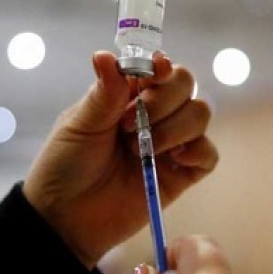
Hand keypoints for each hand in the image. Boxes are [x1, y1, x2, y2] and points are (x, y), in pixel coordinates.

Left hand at [23, 51, 216, 267]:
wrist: (65, 219)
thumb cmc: (64, 167)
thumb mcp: (79, 126)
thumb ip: (103, 94)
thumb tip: (105, 54)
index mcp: (127, 94)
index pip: (160, 66)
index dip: (162, 65)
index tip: (155, 71)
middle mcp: (154, 114)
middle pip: (186, 85)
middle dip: (163, 101)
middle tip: (128, 125)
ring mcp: (170, 144)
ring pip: (200, 114)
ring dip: (173, 128)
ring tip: (138, 149)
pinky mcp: (180, 175)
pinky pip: (208, 154)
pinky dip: (197, 151)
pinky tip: (171, 160)